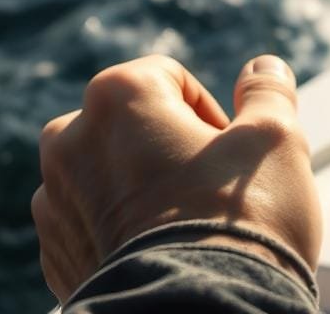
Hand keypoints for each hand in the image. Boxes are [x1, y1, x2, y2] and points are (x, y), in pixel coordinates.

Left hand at [31, 54, 320, 303]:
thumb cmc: (238, 224)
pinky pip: (92, 225)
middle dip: (170, 146)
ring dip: (142, 187)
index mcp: (117, 96)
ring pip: (109, 173)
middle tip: (209, 187)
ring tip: (187, 225)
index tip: (228, 153)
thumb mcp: (274, 138)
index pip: (172, 78)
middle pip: (133, 123)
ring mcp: (55, 205)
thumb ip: (266, 91)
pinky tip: (162, 252)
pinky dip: (123, 231)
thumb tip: (263, 67)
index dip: (210, 114)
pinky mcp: (55, 260)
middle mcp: (70, 142)